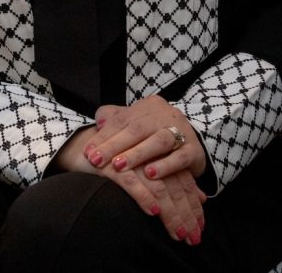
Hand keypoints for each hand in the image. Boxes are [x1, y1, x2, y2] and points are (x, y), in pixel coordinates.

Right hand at [53, 126, 206, 243]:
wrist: (87, 146)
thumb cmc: (124, 160)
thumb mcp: (154, 169)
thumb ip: (178, 180)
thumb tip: (202, 199)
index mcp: (164, 157)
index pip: (184, 184)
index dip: (193, 207)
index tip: (199, 229)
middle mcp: (153, 158)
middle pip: (176, 188)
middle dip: (185, 216)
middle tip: (191, 238)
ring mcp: (135, 160)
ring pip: (159, 188)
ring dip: (171, 213)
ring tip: (178, 233)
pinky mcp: (115, 165)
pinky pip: (132, 182)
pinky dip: (144, 197)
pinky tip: (153, 211)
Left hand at [84, 95, 207, 180]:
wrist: (192, 145)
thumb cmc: (155, 137)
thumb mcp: (136, 125)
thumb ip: (115, 120)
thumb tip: (99, 121)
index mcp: (149, 107)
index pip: (122, 119)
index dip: (104, 136)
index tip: (87, 152)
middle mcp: (166, 116)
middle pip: (138, 128)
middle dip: (115, 146)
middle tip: (96, 161)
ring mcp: (183, 131)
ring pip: (159, 140)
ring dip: (138, 154)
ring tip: (119, 166)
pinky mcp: (194, 151)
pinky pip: (180, 157)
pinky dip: (166, 165)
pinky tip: (151, 174)